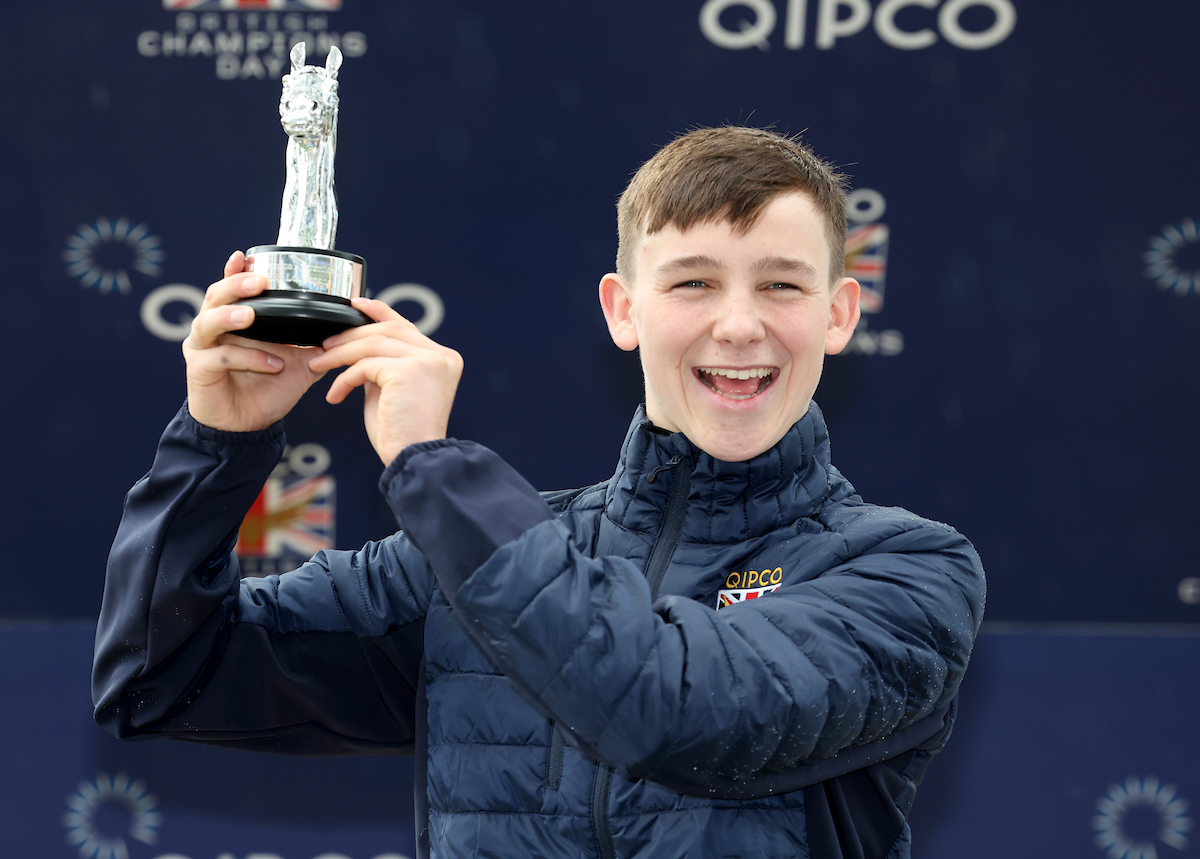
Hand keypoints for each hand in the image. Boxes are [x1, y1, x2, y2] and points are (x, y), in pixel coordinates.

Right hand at [182, 251, 325, 431]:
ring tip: (251, 315)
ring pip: (209, 322)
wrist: (248, 426)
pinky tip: (272, 363)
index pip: (230, 288)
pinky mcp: (199, 370)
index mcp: (234, 319)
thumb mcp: (298, 364)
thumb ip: (316, 345)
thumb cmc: (267, 389)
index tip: (245, 256)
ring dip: (231, 316)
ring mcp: (202, 348)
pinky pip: (221, 358)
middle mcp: (213, 328)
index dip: (234, 270)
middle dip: (236, 285)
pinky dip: (248, 358)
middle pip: (216, 296)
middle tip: (258, 282)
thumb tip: (346, 332)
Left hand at [308, 297, 463, 464]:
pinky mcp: (409, 370)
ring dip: (341, 354)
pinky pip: (366, 365)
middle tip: (324, 346)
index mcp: (442, 358)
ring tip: (320, 365)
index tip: (354, 305)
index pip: (405, 325)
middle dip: (350, 335)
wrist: (413, 459)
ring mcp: (427, 361)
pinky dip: (345, 378)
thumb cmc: (402, 433)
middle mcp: (440, 356)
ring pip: (373, 343)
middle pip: (387, 330)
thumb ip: (384, 365)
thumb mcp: (393, 390)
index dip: (378, 311)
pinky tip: (335, 394)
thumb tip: (357, 347)